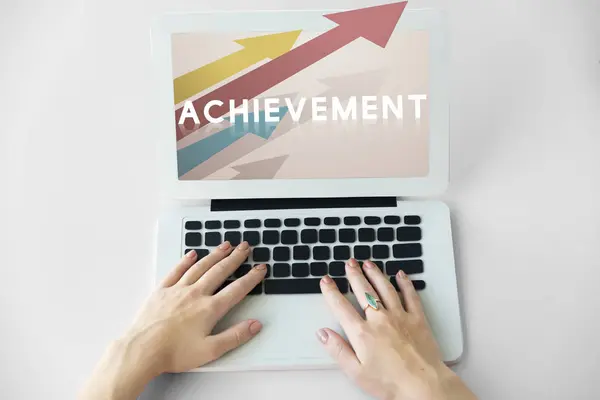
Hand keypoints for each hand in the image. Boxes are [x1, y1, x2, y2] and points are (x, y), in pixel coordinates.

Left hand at [80, 241, 265, 399]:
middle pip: (220, 271)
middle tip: (245, 247)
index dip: (251, 278)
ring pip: (200, 267)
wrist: (142, 350)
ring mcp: (178, 290)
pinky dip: (186, 261)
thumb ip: (235, 336)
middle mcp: (195, 294)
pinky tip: (193, 254)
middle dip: (235, 258)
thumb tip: (254, 325)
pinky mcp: (162, 291)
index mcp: (209, 309)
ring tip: (225, 245)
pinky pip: (177, 271)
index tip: (260, 269)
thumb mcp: (210, 351)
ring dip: (215, 254)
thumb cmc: (173, 353)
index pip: (236, 289)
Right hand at [317, 259, 475, 399]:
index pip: (341, 307)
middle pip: (363, 291)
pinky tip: (400, 275)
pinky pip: (410, 295)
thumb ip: (337, 350)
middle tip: (349, 263)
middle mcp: (380, 319)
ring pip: (385, 288)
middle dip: (354, 275)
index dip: (331, 292)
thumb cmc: (390, 382)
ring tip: (368, 263)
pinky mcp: (417, 319)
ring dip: (375, 273)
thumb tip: (322, 333)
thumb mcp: (356, 372)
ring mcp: (400, 316)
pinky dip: (405, 283)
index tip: (326, 281)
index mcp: (362, 333)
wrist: (423, 385)